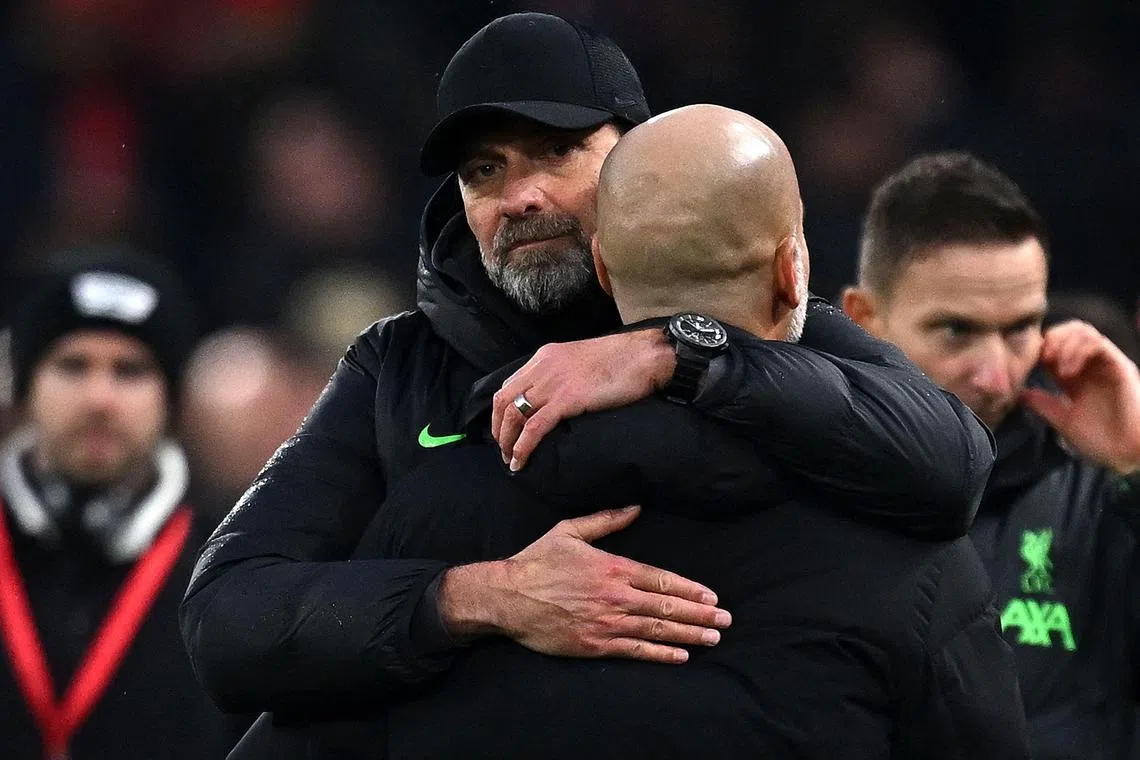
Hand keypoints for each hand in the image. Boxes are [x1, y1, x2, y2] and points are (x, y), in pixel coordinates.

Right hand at [438, 506, 730, 663]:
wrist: (507, 596)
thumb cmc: (537, 561)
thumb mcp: (569, 531)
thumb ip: (605, 520)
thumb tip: (635, 506)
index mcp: (612, 567)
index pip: (661, 581)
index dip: (690, 590)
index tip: (712, 596)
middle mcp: (614, 596)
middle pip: (666, 608)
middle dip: (699, 614)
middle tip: (725, 620)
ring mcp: (606, 623)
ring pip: (656, 631)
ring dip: (688, 635)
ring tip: (713, 637)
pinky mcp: (594, 645)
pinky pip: (635, 651)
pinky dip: (660, 654)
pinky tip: (681, 656)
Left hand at [492, 330, 674, 470]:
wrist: (644, 356)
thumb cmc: (623, 360)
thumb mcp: (582, 361)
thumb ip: (565, 375)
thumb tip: (559, 399)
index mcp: (546, 356)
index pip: (510, 383)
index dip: (503, 410)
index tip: (506, 429)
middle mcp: (543, 367)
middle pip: (504, 400)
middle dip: (499, 428)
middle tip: (504, 450)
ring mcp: (553, 383)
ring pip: (514, 414)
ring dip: (507, 441)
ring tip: (510, 460)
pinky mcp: (567, 399)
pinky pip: (534, 427)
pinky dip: (523, 447)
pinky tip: (520, 461)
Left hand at [1021, 320, 1139, 474]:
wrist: (1128, 452)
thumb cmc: (1102, 440)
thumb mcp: (1063, 420)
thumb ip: (1043, 404)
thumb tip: (1018, 393)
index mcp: (1077, 376)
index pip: (1057, 346)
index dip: (1039, 349)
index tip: (1027, 363)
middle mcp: (1092, 366)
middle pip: (1070, 331)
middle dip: (1051, 338)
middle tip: (1040, 358)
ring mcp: (1106, 364)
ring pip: (1084, 331)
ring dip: (1063, 343)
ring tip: (1054, 365)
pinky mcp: (1120, 366)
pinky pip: (1099, 343)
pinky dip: (1078, 350)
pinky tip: (1067, 370)